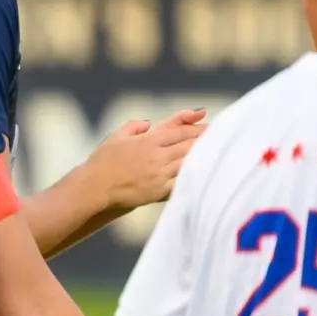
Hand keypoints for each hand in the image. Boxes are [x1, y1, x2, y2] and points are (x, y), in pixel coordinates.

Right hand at [84, 109, 206, 211]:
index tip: (210, 125)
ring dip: (203, 158)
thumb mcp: (116, 137)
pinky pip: (181, 182)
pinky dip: (192, 177)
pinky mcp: (158, 191)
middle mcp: (156, 156)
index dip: (196, 128)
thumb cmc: (102, 162)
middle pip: (188, 146)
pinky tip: (202, 174)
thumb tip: (148, 123)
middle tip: (222, 137)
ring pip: (188, 163)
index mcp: (148, 141)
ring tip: (217, 154)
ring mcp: (158, 175)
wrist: (94, 188)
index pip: (179, 131)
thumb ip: (134, 126)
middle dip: (204, 140)